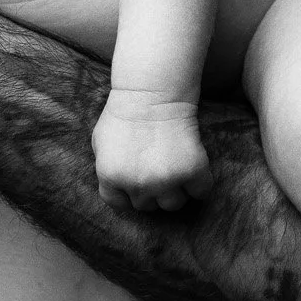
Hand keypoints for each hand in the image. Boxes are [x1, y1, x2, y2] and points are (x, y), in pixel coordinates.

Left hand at [91, 91, 213, 212]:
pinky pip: (200, 192)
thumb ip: (105, 169)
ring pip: (174, 204)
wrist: (153, 94)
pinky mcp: (192, 171)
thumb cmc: (124, 113)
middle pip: (148, 206)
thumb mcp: (99, 143)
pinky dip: (200, 184)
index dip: (128, 194)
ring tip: (175, 170)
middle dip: (152, 191)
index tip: (137, 183)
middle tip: (157, 169)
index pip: (119, 204)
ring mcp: (165, 180)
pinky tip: (194, 169)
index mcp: (111, 177)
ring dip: (175, 191)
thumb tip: (117, 187)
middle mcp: (137, 184)